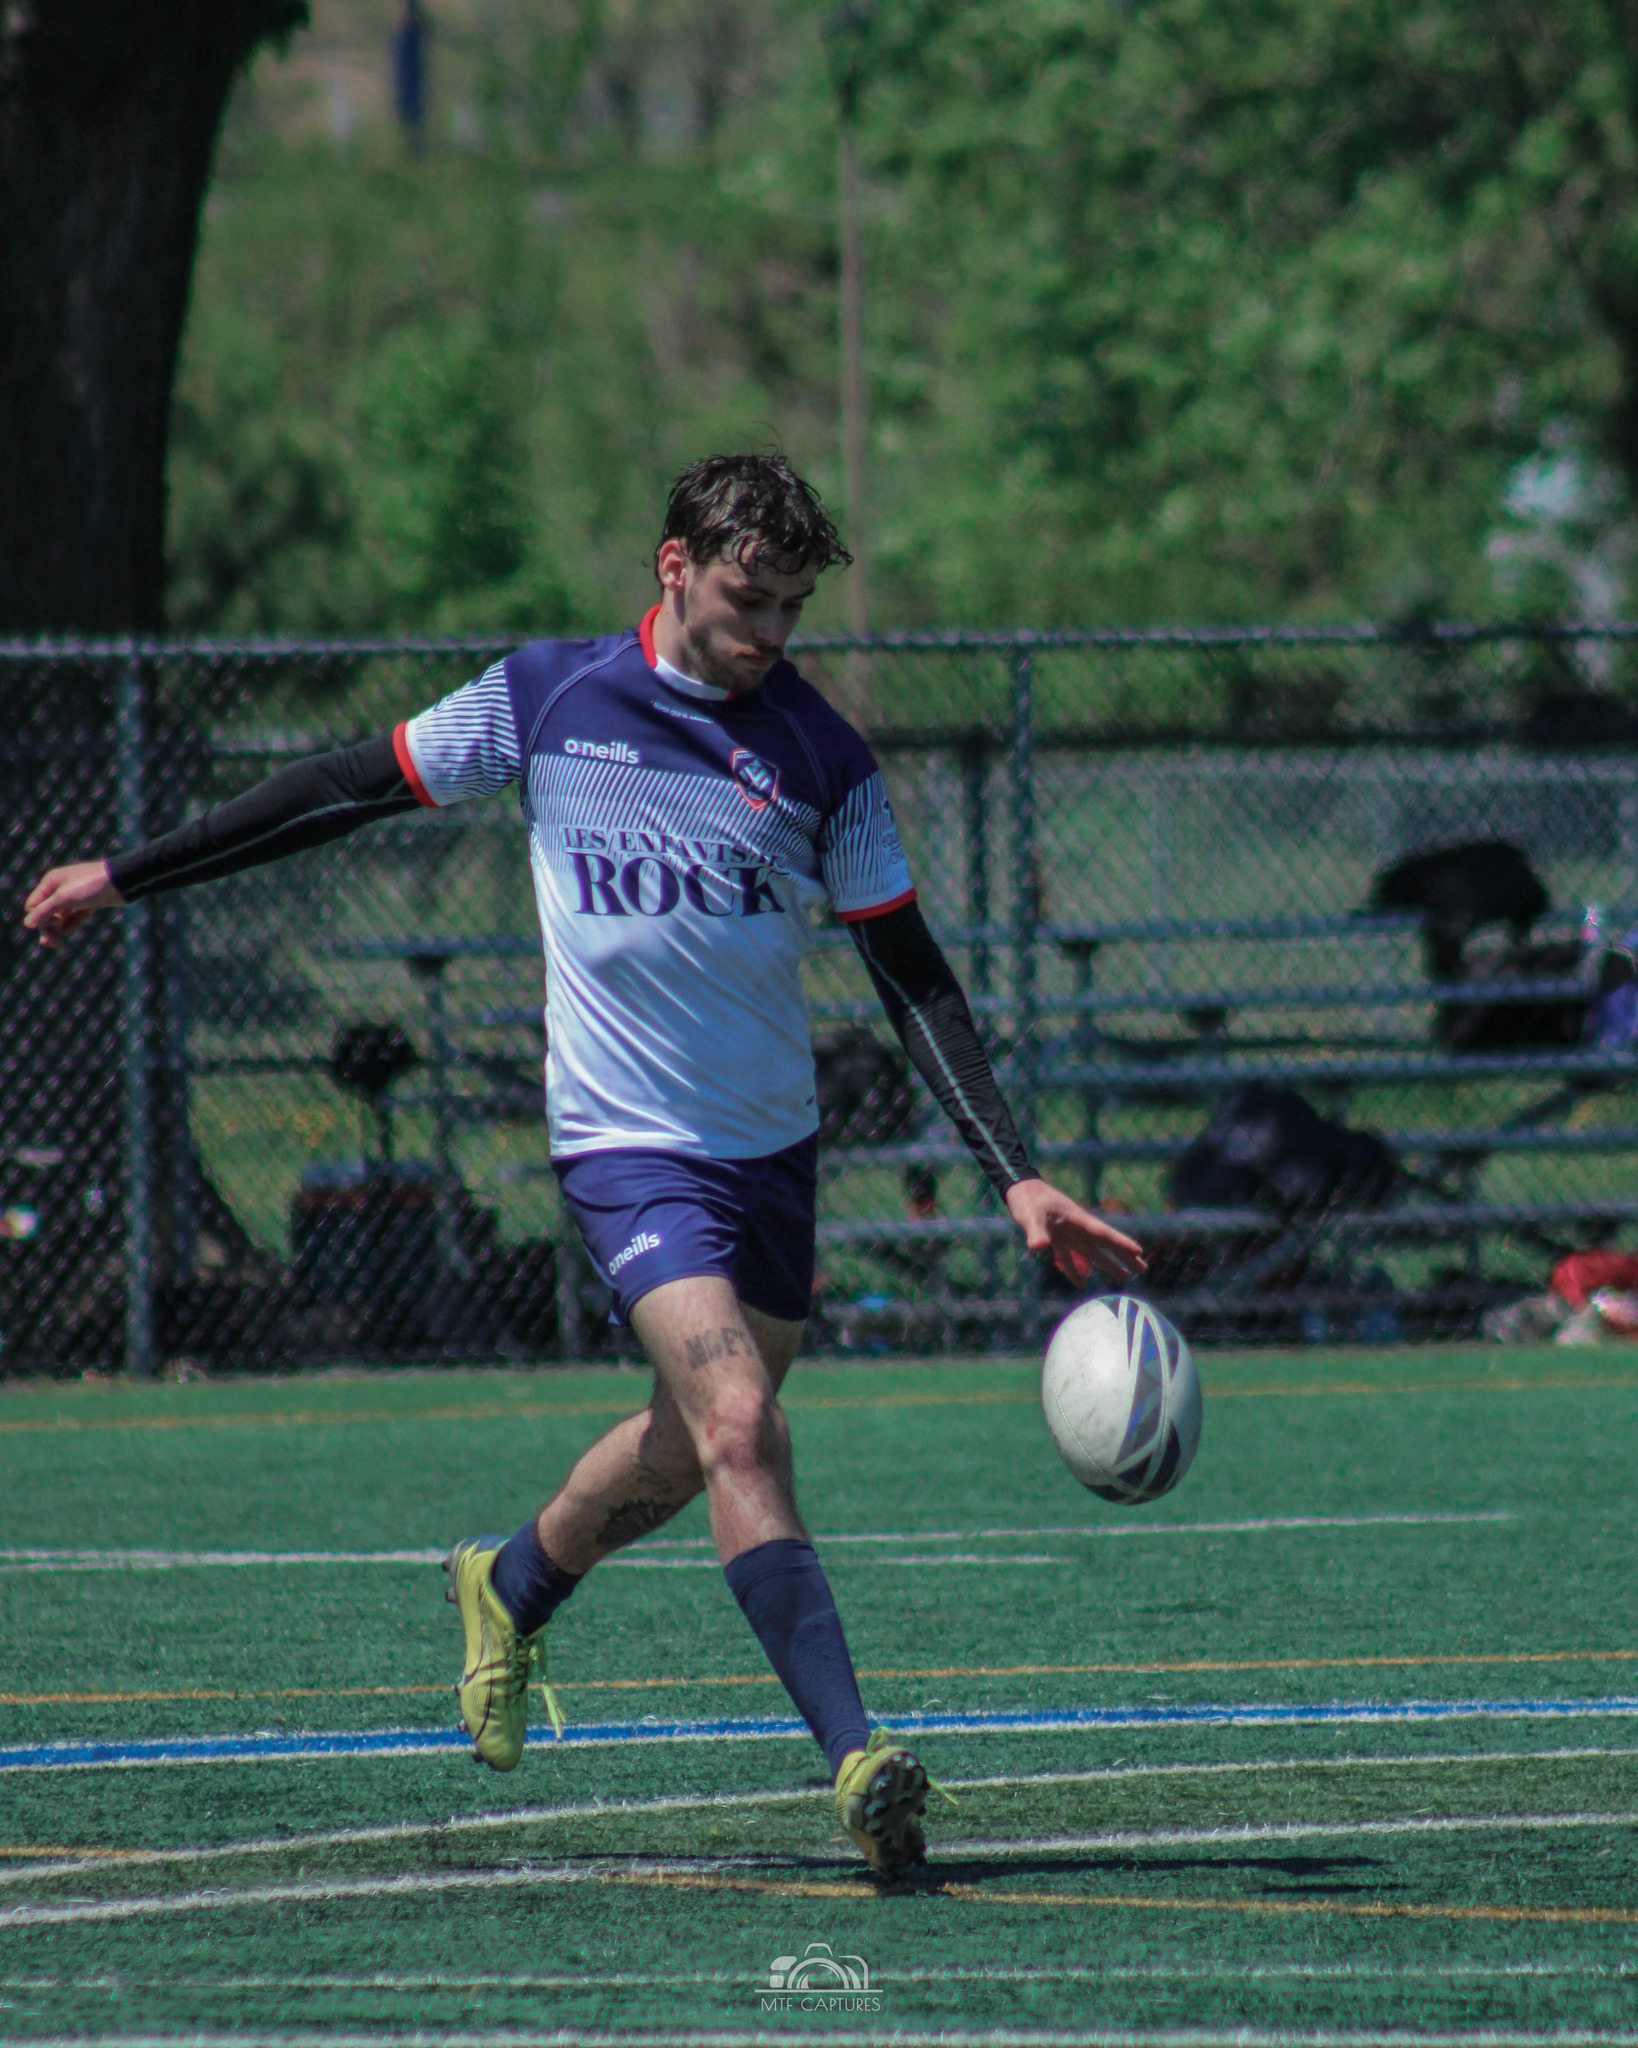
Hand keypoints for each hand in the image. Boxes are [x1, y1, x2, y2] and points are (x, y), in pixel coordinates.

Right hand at [23, 861, 125, 947]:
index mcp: (51, 882)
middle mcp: (60, 888)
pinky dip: (70, 924)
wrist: (123, 881)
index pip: (34, 905)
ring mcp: (75, 895)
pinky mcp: (88, 902)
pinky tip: (67, 931)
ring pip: (60, 915)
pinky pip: (74, 916)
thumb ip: (45, 911)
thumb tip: (27, 925)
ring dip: (57, 929)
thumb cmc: (92, 885)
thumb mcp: (65, 898)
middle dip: (47, 928)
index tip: (53, 924)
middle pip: (46, 912)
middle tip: (52, 944)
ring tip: (57, 944)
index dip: (38, 918)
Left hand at [1004, 1176, 1145, 1285]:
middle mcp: (1077, 1228)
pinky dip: (1074, 1270)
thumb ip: (1036, 1231)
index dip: (1120, 1243)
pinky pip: (1069, 1257)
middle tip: (1143, 1268)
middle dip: (1124, 1256)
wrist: (1019, 1189)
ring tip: (1125, 1276)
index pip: (1103, 1233)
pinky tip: (1081, 1283)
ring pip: (1092, 1252)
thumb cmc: (1027, 1199)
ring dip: (1107, 1264)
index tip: (1138, 1251)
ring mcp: (1068, 1233)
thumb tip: (1039, 1247)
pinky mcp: (1056, 1238)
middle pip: (1105, 1244)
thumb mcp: (1030, 1215)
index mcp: (1077, 1219)